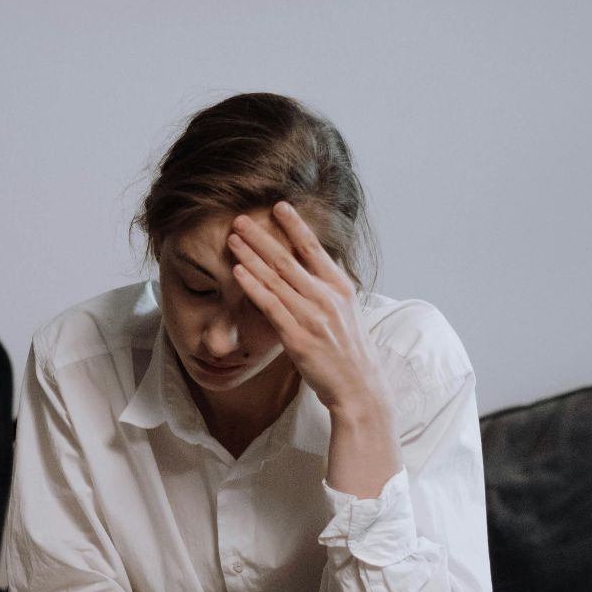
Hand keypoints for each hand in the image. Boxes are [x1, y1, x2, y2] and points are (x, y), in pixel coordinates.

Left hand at [226, 203, 387, 417]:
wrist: (358, 386)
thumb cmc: (348, 349)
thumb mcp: (345, 310)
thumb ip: (327, 286)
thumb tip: (313, 263)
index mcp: (340, 286)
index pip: (314, 248)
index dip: (295, 225)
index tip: (278, 205)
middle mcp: (327, 297)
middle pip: (288, 259)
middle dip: (262, 236)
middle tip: (240, 218)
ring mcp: (312, 317)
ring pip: (276, 279)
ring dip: (251, 256)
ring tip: (233, 238)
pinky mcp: (298, 338)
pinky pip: (271, 306)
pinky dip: (254, 286)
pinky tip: (238, 271)